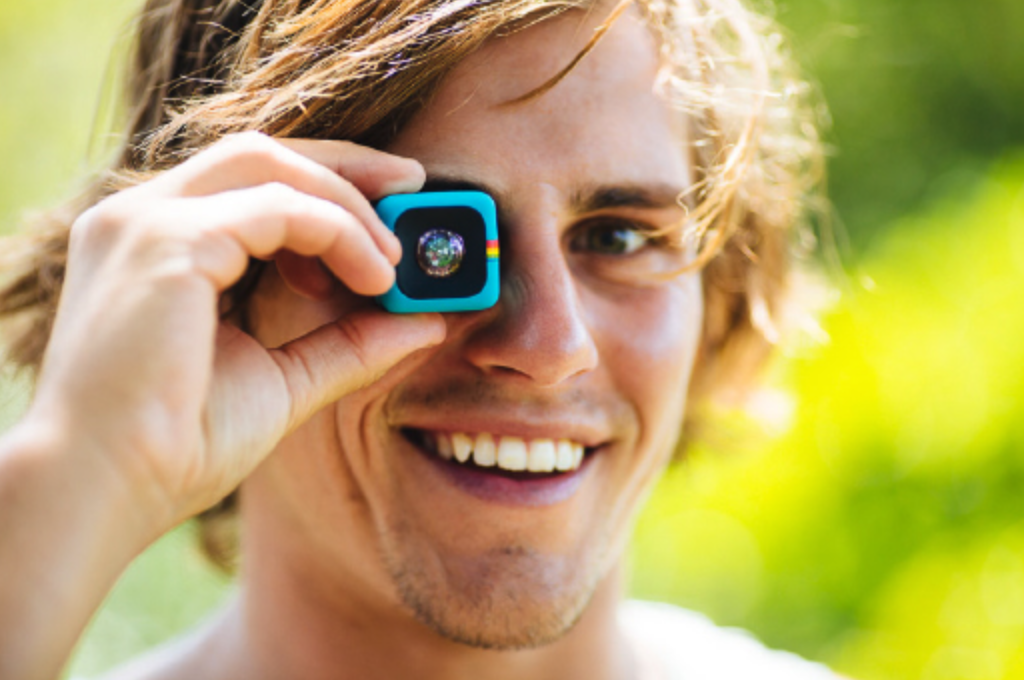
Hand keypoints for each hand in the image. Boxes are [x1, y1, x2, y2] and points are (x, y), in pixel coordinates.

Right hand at [22, 132, 445, 531]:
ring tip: (396, 259)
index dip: (325, 182)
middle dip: (346, 168)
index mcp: (154, 244)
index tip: (391, 203)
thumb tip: (425, 322)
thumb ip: (349, 343)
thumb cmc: (177, 445)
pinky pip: (280, 208)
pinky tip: (374, 276)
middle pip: (260, 154)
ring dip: (347, 203)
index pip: (247, 179)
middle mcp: (140, 218)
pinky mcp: (169, 241)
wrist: (106, 492)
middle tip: (412, 190)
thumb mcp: (284, 378)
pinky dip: (339, 232)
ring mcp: (148, 222)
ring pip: (270, 166)